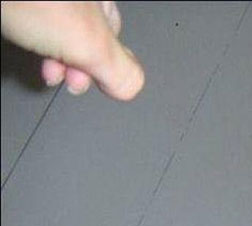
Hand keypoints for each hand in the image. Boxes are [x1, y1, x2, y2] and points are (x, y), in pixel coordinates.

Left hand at [0, 1, 143, 99]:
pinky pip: (28, 26)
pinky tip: (22, 45)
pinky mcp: (17, 5)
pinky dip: (28, 41)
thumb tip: (130, 87)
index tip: (89, 82)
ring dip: (50, 58)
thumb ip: (120, 70)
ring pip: (53, 32)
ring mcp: (44, 1)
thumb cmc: (31, 0)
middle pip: (83, 36)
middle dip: (74, 64)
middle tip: (64, 76)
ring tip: (43, 67)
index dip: (104, 65)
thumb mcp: (90, 45)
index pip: (115, 37)